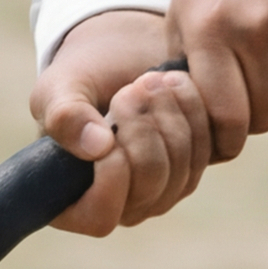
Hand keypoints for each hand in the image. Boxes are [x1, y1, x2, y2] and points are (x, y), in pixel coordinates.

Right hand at [29, 7, 214, 235]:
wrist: (121, 50)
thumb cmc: (79, 77)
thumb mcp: (58, 89)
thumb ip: (64, 116)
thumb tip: (97, 148)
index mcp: (73, 202)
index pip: (100, 218)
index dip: (111, 176)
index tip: (110, 129)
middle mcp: (119, 206)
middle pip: (149, 186)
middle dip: (143, 130)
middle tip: (132, 88)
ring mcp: (159, 193)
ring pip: (183, 169)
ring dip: (170, 115)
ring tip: (151, 79)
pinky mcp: (192, 169)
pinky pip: (209, 152)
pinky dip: (194, 111)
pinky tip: (174, 83)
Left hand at [166, 0, 267, 157]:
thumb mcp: (183, 11)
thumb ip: (182, 67)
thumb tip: (184, 124)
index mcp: (208, 32)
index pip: (225, 116)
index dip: (226, 139)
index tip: (225, 139)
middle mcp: (253, 32)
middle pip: (262, 116)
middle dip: (252, 119)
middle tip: (246, 101)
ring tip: (266, 72)